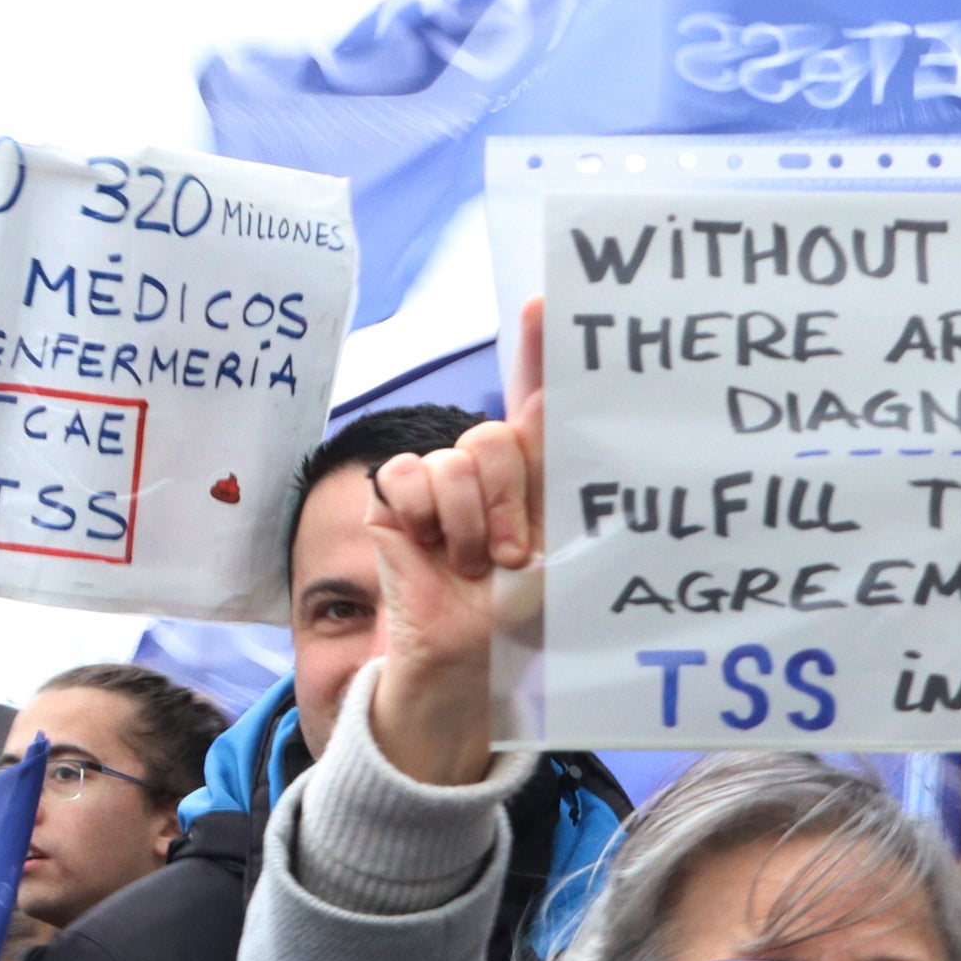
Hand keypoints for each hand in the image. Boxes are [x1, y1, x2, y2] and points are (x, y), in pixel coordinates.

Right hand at [361, 296, 545, 787]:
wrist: (471, 657)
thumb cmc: (523, 613)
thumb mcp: (562, 551)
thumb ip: (565, 486)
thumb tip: (564, 413)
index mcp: (534, 471)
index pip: (537, 398)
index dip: (540, 348)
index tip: (547, 303)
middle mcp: (487, 465)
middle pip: (494, 435)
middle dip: (506, 498)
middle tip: (511, 554)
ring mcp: (439, 480)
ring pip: (454, 459)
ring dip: (469, 521)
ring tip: (475, 564)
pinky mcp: (395, 498)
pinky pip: (406, 476)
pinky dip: (422, 515)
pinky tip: (430, 546)